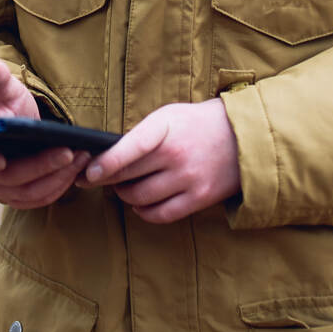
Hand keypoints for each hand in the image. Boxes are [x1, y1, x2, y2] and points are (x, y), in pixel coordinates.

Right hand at [0, 57, 89, 207]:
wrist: (24, 125)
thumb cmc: (11, 106)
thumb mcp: (7, 91)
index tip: (0, 161)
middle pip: (9, 179)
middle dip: (41, 166)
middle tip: (68, 152)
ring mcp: (2, 189)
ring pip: (28, 193)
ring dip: (56, 177)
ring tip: (80, 157)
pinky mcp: (22, 197)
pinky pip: (40, 199)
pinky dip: (59, 186)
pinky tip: (77, 169)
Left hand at [77, 99, 240, 223]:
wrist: (243, 136)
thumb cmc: (197, 123)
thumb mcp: (169, 116)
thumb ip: (141, 135)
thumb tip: (107, 159)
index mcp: (166, 128)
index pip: (129, 148)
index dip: (106, 163)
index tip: (89, 174)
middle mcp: (176, 154)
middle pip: (129, 177)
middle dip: (107, 180)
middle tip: (97, 179)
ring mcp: (188, 179)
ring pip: (140, 198)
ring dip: (126, 196)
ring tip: (124, 187)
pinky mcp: (199, 198)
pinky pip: (160, 214)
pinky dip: (144, 212)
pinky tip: (142, 203)